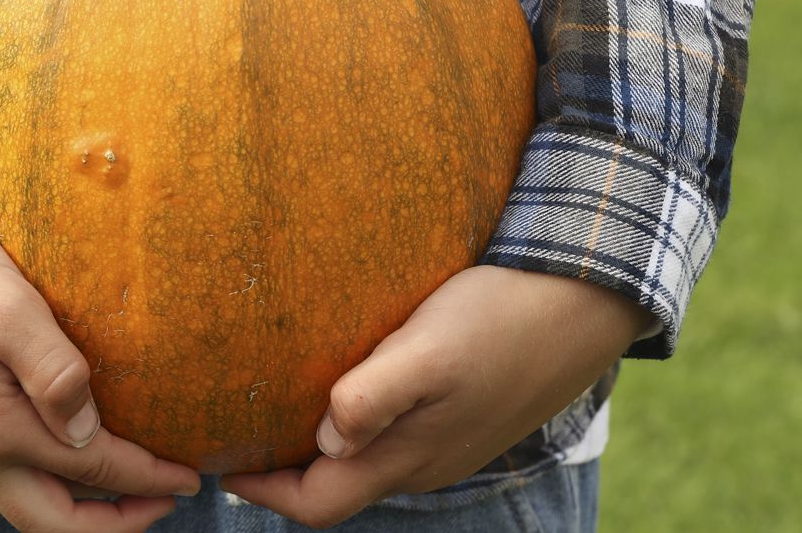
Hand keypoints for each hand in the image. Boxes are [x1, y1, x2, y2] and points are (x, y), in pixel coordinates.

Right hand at [0, 195, 199, 532]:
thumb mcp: (4, 305)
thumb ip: (52, 371)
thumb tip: (91, 434)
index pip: (88, 472)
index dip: (145, 479)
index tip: (191, 477)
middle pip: (51, 522)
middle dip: (115, 523)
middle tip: (167, 497)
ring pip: (25, 502)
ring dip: (81, 504)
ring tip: (129, 481)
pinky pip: (4, 474)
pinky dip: (50, 478)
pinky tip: (71, 444)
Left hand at [220, 265, 652, 527]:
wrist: (585, 301)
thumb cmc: (501, 319)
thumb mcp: (431, 351)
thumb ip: (375, 396)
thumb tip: (323, 438)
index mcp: (408, 457)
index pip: (317, 504)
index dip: (262, 491)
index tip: (219, 460)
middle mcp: (425, 462)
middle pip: (337, 489)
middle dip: (284, 471)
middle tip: (241, 427)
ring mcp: (448, 441)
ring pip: (367, 462)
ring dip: (319, 444)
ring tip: (281, 402)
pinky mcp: (464, 412)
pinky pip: (397, 435)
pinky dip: (356, 420)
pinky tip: (348, 379)